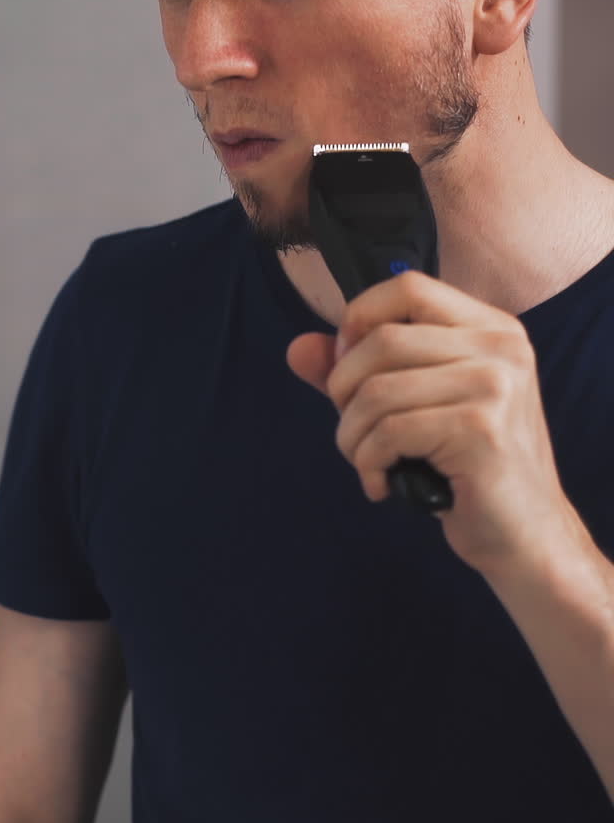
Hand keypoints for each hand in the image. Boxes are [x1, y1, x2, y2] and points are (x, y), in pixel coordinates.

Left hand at [286, 270, 575, 576]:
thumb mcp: (417, 405)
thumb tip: (297, 349)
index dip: (360, 320)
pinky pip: (388, 432)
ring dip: (352, 436)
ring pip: (376, 390)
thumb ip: (359, 372)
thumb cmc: (467, 467)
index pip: (407, 287)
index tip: (349, 367)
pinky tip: (382, 485)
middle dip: (344, 389)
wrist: (525, 535)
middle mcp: (500, 346)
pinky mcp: (480, 430)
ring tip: (367, 462)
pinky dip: (369, 464)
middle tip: (354, 430)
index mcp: (492, 327)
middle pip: (382, 339)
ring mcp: (495, 386)